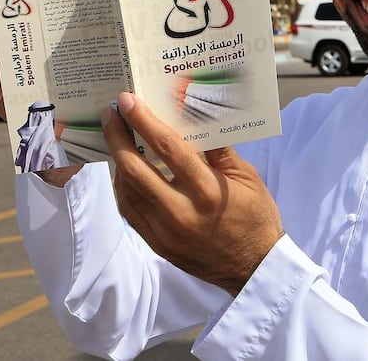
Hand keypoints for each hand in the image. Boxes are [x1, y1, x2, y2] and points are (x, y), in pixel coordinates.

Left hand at [102, 92, 283, 295]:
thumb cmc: (255, 216)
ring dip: (117, 161)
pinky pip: (130, 211)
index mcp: (207, 190)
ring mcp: (165, 231)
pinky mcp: (157, 244)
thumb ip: (219, 149)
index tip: (127, 101)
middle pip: (134, 169)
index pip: (167, 148)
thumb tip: (195, 117)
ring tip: (117, 139)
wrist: (253, 266)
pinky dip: (123, 187)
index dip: (144, 121)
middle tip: (111, 114)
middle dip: (117, 137)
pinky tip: (126, 172)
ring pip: (126, 190)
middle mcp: (181, 211)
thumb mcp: (247, 177)